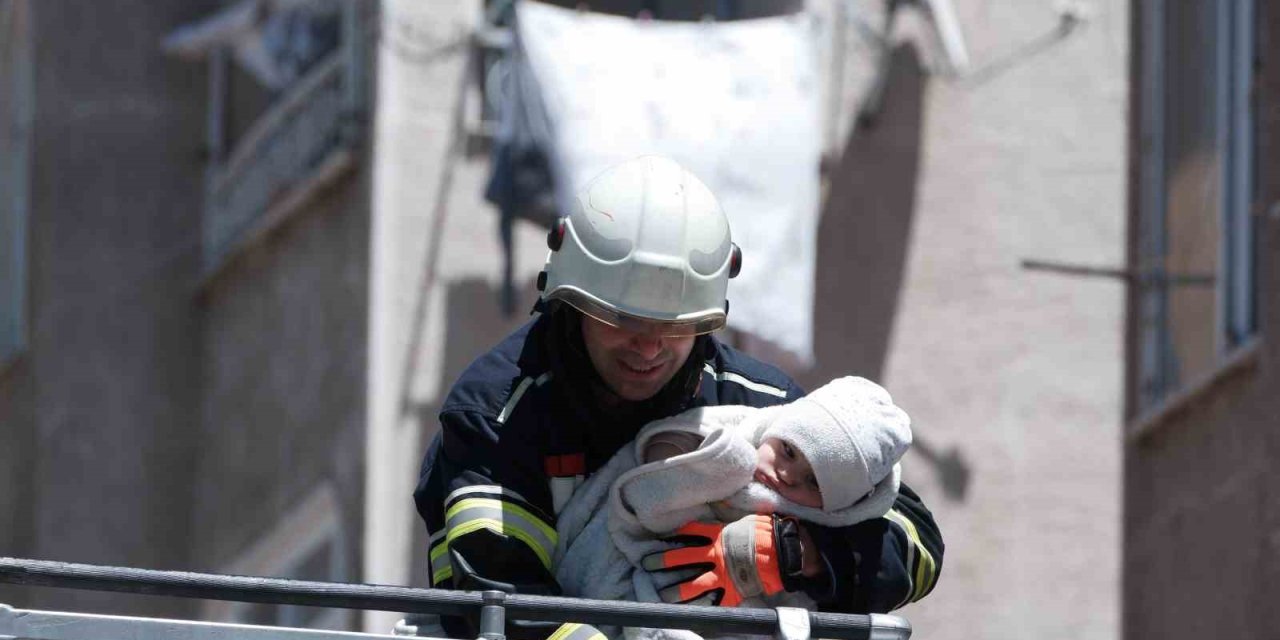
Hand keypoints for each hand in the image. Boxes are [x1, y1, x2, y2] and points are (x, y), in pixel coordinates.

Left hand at [640, 515, 798, 606]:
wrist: (782, 554)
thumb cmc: (765, 532)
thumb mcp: (745, 518)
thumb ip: (729, 512)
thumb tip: (722, 498)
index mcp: (717, 536)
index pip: (690, 533)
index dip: (674, 535)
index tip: (661, 537)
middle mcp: (714, 556)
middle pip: (682, 559)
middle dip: (662, 561)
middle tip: (647, 564)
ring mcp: (721, 575)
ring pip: (692, 585)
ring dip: (675, 590)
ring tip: (661, 594)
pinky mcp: (731, 592)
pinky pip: (714, 601)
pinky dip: (702, 606)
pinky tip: (690, 610)